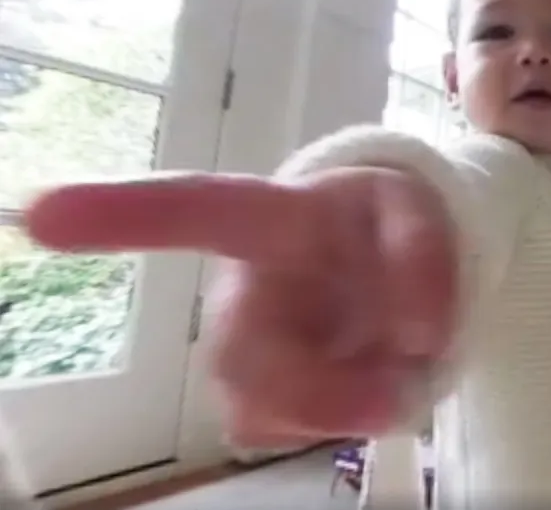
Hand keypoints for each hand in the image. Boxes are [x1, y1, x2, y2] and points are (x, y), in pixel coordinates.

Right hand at [23, 167, 458, 444]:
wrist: (388, 266)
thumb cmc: (383, 225)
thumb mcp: (416, 210)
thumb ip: (421, 251)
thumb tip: (414, 330)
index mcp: (274, 219)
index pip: (198, 208)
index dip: (126, 213)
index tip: (42, 216)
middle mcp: (245, 285)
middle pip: (239, 352)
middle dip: (315, 390)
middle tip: (397, 400)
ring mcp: (252, 344)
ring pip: (255, 404)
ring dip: (331, 410)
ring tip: (396, 384)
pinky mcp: (265, 394)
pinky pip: (276, 429)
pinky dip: (329, 423)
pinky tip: (362, 392)